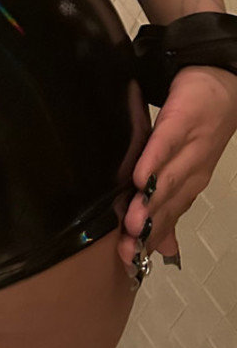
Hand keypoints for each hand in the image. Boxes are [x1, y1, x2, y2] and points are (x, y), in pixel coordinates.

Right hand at [121, 66, 236, 272]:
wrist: (222, 85)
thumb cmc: (195, 127)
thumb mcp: (181, 168)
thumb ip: (168, 205)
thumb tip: (160, 248)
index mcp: (189, 185)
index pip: (169, 217)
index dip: (151, 240)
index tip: (132, 262)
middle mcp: (192, 173)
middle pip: (168, 205)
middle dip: (147, 229)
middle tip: (126, 249)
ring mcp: (189, 148)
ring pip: (169, 182)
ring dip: (150, 204)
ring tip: (130, 222)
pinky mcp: (180, 122)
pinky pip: (165, 144)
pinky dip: (154, 162)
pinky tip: (138, 177)